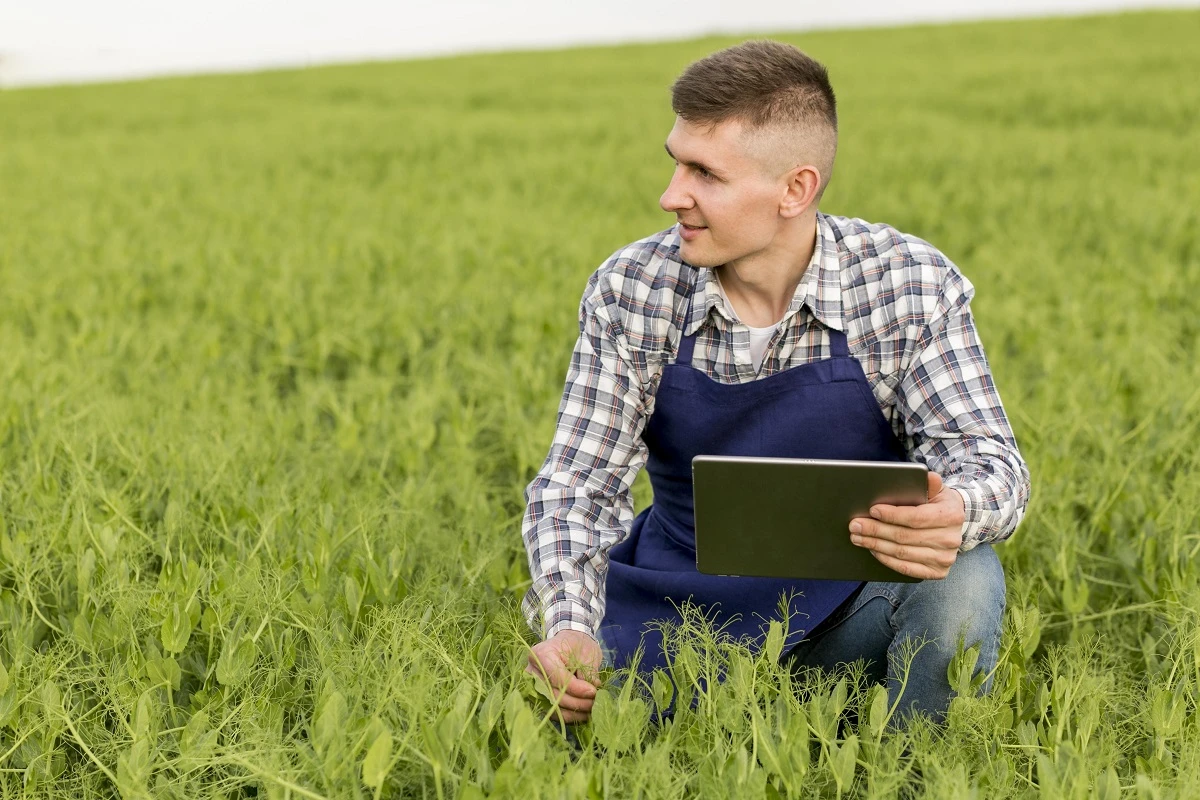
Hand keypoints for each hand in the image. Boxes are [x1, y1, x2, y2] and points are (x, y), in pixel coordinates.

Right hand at [525, 630, 601, 723]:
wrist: (569, 644)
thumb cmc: (577, 645)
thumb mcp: (586, 652)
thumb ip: (588, 672)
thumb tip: (592, 691)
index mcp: (542, 654)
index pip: (558, 678)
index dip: (577, 688)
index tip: (594, 691)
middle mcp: (532, 672)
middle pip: (554, 695)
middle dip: (578, 702)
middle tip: (596, 703)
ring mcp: (533, 687)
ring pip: (553, 706)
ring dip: (574, 712)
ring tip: (592, 710)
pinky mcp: (539, 698)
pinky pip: (553, 712)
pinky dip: (569, 715)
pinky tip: (583, 714)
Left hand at [849, 471, 964, 579]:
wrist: (954, 526)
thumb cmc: (939, 505)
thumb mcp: (937, 490)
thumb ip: (930, 484)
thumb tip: (928, 477)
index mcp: (951, 515)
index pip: (915, 517)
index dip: (892, 515)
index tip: (872, 510)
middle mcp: (950, 539)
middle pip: (904, 536)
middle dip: (875, 530)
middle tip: (855, 525)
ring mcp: (944, 558)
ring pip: (902, 553)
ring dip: (875, 545)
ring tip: (858, 537)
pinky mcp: (937, 572)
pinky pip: (906, 568)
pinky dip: (886, 560)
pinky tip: (873, 550)